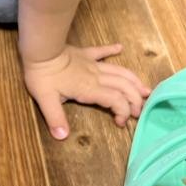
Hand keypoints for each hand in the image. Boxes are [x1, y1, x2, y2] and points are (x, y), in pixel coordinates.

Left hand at [22, 43, 149, 140]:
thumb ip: (55, 118)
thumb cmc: (42, 75)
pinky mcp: (84, 53)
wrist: (40, 49)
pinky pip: (101, 51)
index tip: (121, 123)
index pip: (116, 101)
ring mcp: (91, 63)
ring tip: (144, 89)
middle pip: (123, 86)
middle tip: (139, 111)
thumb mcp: (46, 100)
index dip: (123, 112)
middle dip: (135, 100)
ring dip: (133, 80)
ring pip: (119, 71)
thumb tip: (61, 137)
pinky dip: (111, 49)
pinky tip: (119, 47)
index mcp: (89, 89)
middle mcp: (96, 76)